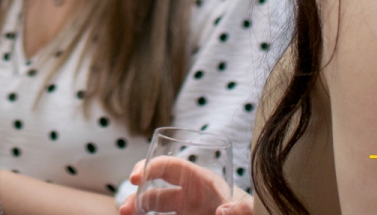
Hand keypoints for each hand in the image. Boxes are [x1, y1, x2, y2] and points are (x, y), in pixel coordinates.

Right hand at [119, 157, 242, 214]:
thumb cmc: (251, 212)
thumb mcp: (249, 207)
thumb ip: (241, 208)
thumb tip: (223, 211)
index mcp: (201, 180)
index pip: (169, 166)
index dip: (149, 167)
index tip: (135, 179)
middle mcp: (190, 195)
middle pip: (156, 190)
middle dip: (137, 197)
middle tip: (125, 210)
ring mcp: (187, 212)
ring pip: (156, 208)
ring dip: (139, 210)